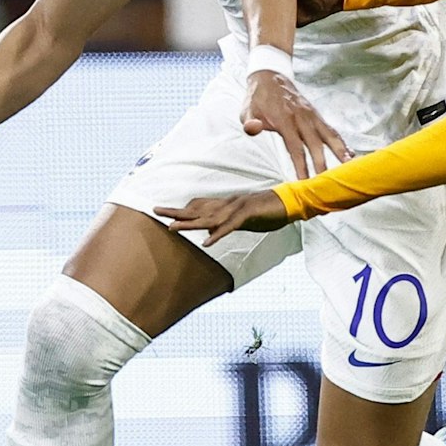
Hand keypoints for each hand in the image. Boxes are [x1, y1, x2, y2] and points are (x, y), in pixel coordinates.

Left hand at [156, 190, 290, 244]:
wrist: (290, 202)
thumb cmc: (270, 210)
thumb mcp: (245, 219)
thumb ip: (228, 223)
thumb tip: (211, 232)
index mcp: (227, 205)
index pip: (200, 207)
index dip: (182, 210)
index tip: (164, 212)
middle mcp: (228, 205)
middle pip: (197, 210)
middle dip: (176, 212)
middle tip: (154, 210)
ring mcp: (237, 208)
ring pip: (209, 218)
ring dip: (190, 224)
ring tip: (172, 228)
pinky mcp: (248, 214)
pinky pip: (230, 226)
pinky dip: (218, 234)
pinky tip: (207, 243)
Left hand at [244, 69, 350, 177]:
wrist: (271, 77)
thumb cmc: (258, 98)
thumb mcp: (247, 108)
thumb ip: (249, 120)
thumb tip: (252, 128)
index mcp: (285, 119)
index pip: (295, 147)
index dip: (301, 165)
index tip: (304, 181)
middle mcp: (302, 118)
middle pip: (315, 144)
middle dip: (322, 164)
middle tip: (327, 182)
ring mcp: (312, 116)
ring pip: (329, 135)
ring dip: (340, 151)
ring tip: (349, 166)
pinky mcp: (317, 116)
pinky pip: (331, 130)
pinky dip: (341, 142)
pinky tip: (349, 154)